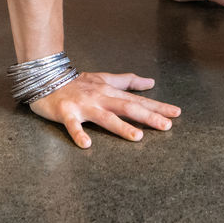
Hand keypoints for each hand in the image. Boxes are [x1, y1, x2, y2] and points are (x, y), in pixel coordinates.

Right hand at [29, 71, 181, 148]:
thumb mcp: (103, 79)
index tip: (176, 113)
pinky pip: (73, 125)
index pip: (138, 100)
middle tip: (166, 126)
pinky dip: (79, 134)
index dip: (157, 106)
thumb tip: (150, 82)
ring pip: (105, 117)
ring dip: (121, 126)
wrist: (46, 78)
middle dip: (147, 116)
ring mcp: (84, 105)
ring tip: (137, 137)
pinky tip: (87, 144)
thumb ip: (127, 81)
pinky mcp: (66, 113)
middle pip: (127, 107)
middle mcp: (100, 98)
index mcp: (110, 92)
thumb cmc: (76, 82)